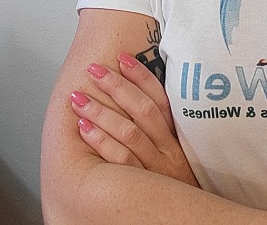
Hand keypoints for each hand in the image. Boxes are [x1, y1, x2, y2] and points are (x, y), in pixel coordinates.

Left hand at [69, 52, 198, 187]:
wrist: (188, 220)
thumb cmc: (178, 185)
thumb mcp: (178, 152)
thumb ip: (163, 129)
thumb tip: (141, 98)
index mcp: (176, 136)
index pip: (160, 97)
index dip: (141, 76)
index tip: (122, 58)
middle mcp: (167, 148)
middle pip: (141, 110)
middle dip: (115, 87)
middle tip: (94, 70)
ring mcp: (154, 167)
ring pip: (128, 133)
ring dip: (100, 112)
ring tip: (79, 97)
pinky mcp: (141, 187)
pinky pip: (120, 161)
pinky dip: (100, 142)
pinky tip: (83, 129)